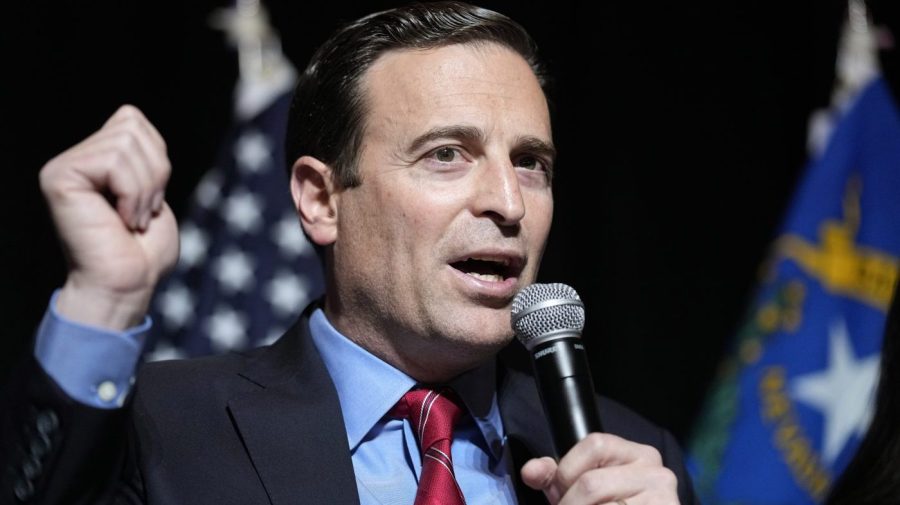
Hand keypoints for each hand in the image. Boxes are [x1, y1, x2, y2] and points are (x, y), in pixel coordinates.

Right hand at [40, 105, 178, 329]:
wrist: (126, 286)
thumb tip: (130, 115)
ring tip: (132, 219)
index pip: (132, 119)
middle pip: (132, 125)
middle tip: (143, 212)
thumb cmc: (143, 253)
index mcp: (94, 160)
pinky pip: (114, 161)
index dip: (155, 157)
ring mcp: (63, 167)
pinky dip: (132, 194)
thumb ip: (143, 154)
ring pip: (126, 142)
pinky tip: (121, 221)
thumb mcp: (153, 191)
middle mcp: (73, 159)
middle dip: (154, 172)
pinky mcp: (59, 177)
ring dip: (145, 188)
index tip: (149, 199)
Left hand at [521, 433, 678, 504]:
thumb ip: (555, 475)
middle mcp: (657, 473)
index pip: (594, 444)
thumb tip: (530, 471)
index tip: (561, 490)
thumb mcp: (581, 486)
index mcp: (639, 454)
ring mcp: (664, 500)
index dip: (567, 471)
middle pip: (592, 483)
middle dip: (569, 503)